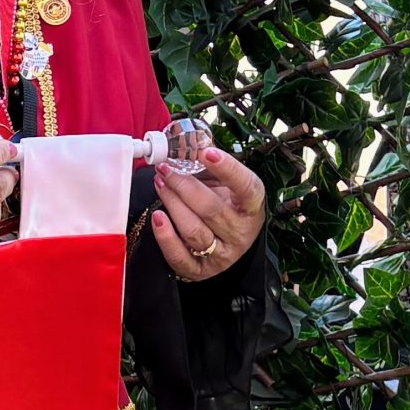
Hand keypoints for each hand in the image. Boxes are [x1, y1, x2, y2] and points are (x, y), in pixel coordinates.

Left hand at [151, 144, 264, 281]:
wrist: (223, 240)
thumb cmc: (222, 203)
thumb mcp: (222, 182)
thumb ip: (209, 162)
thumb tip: (189, 138)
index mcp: (251, 206)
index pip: (246, 187)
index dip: (227, 169)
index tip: (206, 152)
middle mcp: (240, 232)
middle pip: (210, 208)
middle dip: (183, 185)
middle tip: (165, 168)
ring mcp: (221, 254)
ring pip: (193, 230)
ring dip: (172, 204)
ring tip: (159, 184)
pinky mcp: (200, 271)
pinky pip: (179, 256)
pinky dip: (165, 236)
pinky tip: (158, 217)